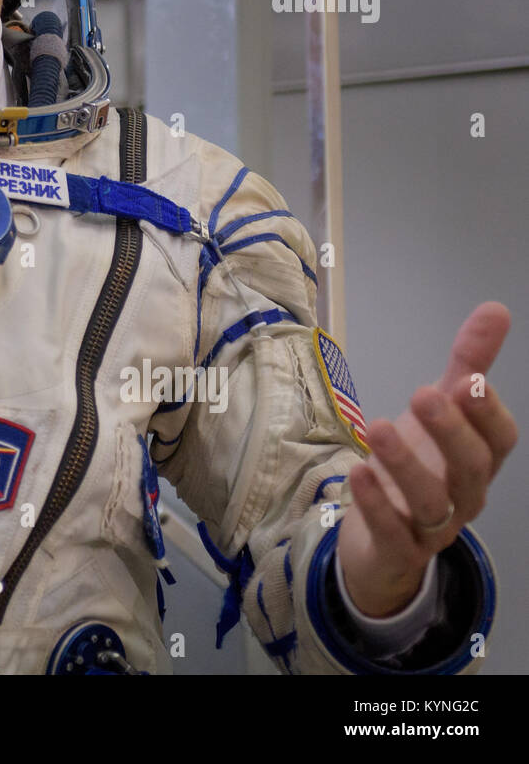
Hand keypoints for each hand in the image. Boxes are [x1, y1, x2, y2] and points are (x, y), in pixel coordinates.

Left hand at [337, 302, 516, 616]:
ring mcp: (431, 528)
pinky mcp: (396, 549)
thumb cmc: (420, 466)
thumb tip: (496, 309)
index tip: (470, 380)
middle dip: (451, 432)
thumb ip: (467, 363)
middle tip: (423, 394)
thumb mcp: (441, 412)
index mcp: (477, 461)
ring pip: (432, 503)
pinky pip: (393, 533)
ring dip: (407, 465)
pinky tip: (358, 472)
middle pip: (471, 469)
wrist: (384, 542)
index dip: (488, 414)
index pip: (499, 441)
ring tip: (378, 426)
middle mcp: (463, 496)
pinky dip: (376, 505)